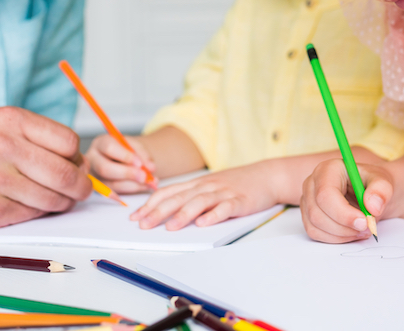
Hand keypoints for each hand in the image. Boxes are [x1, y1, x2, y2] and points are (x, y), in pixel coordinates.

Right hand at [0, 106, 91, 230]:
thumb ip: (35, 138)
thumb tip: (79, 161)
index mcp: (10, 120)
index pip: (68, 142)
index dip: (76, 157)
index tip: (74, 164)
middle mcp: (4, 147)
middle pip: (67, 173)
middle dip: (80, 185)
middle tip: (81, 190)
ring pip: (55, 197)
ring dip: (62, 202)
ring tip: (55, 198)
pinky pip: (34, 214)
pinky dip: (38, 212)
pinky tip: (27, 205)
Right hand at [86, 134, 155, 193]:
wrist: (127, 158)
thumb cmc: (128, 150)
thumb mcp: (136, 146)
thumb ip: (143, 155)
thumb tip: (150, 168)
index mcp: (101, 143)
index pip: (109, 148)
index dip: (125, 156)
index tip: (139, 163)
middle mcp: (93, 159)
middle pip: (105, 168)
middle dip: (127, 173)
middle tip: (144, 176)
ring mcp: (96, 176)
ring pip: (111, 184)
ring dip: (133, 184)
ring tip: (149, 181)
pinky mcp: (102, 189)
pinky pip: (117, 192)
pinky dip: (133, 189)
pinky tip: (144, 185)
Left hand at [129, 160, 281, 229]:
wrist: (268, 175)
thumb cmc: (237, 183)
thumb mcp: (211, 186)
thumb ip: (191, 196)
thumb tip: (167, 212)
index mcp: (198, 183)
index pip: (169, 191)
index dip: (151, 204)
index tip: (135, 217)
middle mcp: (207, 186)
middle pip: (179, 197)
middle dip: (159, 211)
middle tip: (144, 225)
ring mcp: (224, 192)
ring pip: (199, 202)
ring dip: (183, 214)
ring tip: (170, 227)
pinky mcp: (240, 200)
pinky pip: (225, 208)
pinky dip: (214, 215)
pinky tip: (204, 224)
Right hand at [300, 159, 391, 243]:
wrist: (370, 193)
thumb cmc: (372, 185)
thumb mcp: (383, 183)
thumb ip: (381, 191)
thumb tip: (372, 206)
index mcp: (328, 169)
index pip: (326, 195)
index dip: (343, 213)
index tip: (364, 222)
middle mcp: (312, 183)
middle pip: (317, 213)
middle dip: (344, 227)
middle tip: (367, 228)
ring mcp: (307, 200)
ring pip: (315, 226)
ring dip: (341, 235)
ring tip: (362, 230)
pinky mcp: (308, 215)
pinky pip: (315, 233)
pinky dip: (335, 239)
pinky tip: (351, 232)